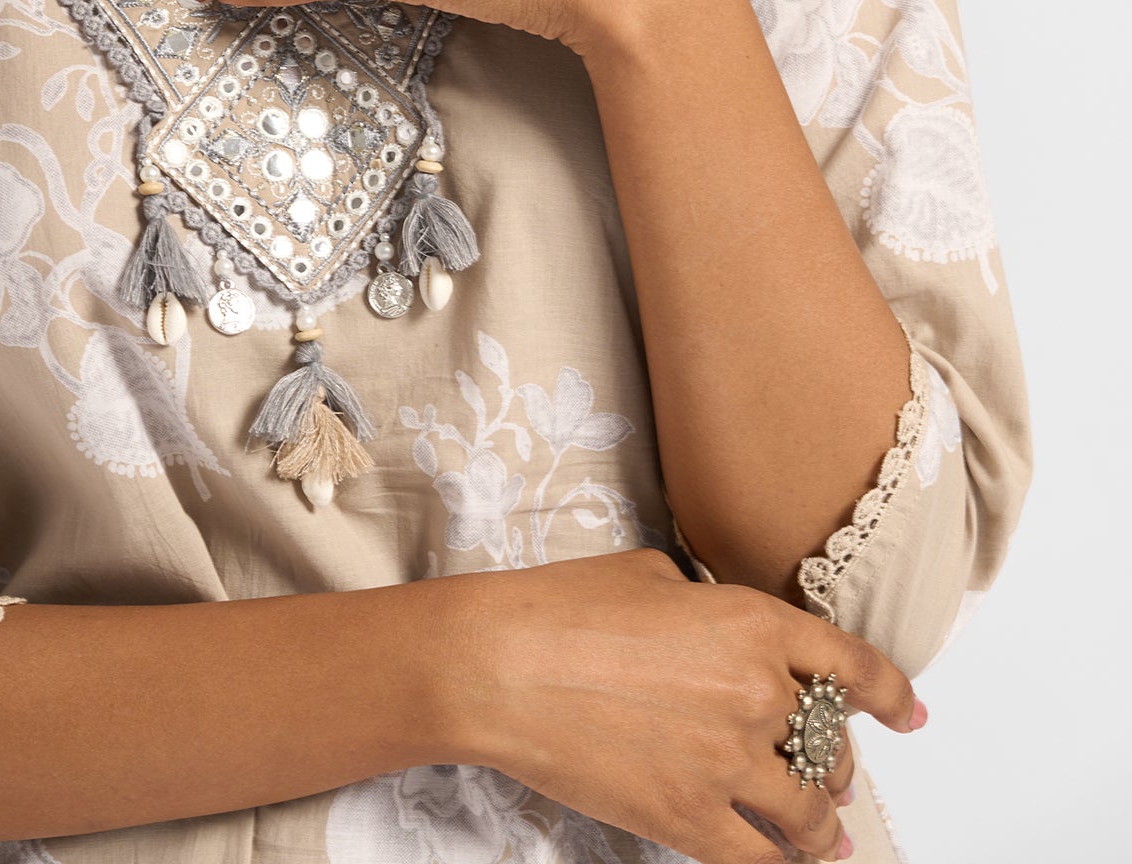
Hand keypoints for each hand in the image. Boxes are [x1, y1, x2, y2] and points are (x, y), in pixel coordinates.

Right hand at [444, 548, 922, 863]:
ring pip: (808, 813)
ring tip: (821, 836)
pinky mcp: (688, 818)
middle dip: (835, 763)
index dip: (892, 696)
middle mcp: (757, 692)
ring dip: (820, 828)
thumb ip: (709, 608)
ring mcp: (727, 761)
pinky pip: (757, 861)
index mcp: (754, 623)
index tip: (908, 715)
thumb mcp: (653, 577)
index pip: (854, 667)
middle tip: (830, 776)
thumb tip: (719, 631)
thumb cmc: (562, 607)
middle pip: (830, 744)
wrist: (503, 665)